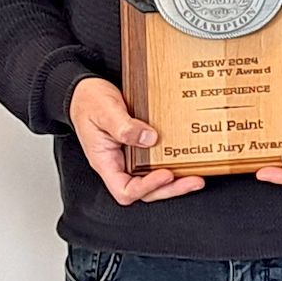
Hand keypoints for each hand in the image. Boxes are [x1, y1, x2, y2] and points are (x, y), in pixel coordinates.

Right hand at [70, 77, 204, 205]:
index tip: (164, 174)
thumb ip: (124, 126)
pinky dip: (171, 163)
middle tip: (192, 181)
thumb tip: (148, 138)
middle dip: (169, 189)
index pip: (125, 189)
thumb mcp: (104, 111)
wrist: (85, 89)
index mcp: (105, 162)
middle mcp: (118, 164)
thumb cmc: (88, 101)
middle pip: (144, 191)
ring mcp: (129, 157)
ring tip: (195, 176)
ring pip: (152, 178)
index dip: (146, 187)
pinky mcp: (139, 147)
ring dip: (174, 181)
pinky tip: (186, 158)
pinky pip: (155, 162)